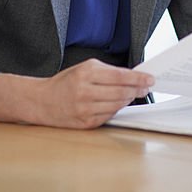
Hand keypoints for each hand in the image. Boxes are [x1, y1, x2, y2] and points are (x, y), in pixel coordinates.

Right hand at [0, 59, 153, 128]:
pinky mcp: (86, 123)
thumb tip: (133, 76)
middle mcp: (85, 92)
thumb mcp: (84, 68)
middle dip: (138, 89)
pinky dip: (116, 109)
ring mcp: (85, 109)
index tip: (150, 79)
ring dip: (128, 99)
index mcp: (86, 73)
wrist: (42, 101)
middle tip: (146, 87)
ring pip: (117, 105)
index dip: (138, 78)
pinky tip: (117, 103)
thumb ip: (107, 71)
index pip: (120, 76)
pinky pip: (109, 115)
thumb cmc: (65, 82)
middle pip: (121, 92)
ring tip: (132, 94)